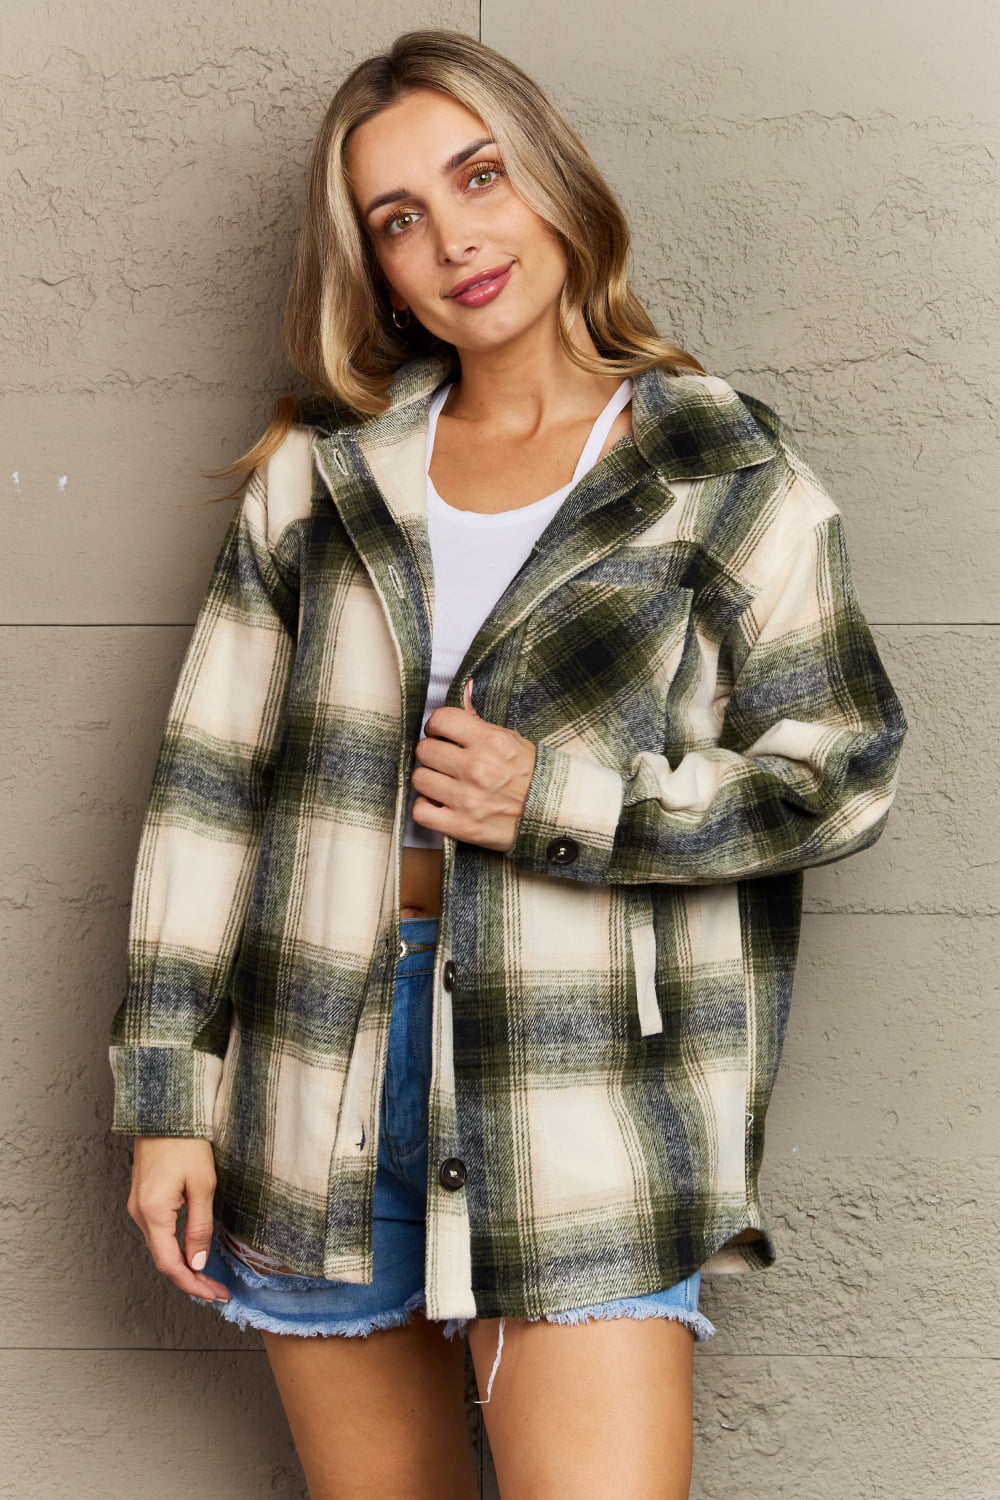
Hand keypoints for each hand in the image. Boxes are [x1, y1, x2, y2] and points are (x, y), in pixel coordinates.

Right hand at [127, 1137, 229, 1302]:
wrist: (165, 1112)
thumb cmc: (186, 1143)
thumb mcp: (203, 1185)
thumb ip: (199, 1227)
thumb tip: (196, 1264)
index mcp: (153, 1213)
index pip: (170, 1265)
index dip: (193, 1285)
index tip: (216, 1295)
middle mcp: (139, 1214)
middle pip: (164, 1259)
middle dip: (191, 1280)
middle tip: (218, 1290)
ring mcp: (139, 1206)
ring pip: (160, 1247)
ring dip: (184, 1266)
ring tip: (210, 1277)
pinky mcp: (144, 1198)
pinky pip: (159, 1232)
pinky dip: (176, 1248)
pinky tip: (193, 1252)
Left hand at [411, 678, 536, 851]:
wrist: (552, 814)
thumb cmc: (530, 775)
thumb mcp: (510, 740)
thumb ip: (479, 719)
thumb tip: (464, 688)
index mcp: (490, 742)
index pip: (440, 719)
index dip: (437, 726)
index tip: (441, 734)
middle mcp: (477, 768)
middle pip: (425, 749)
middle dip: (432, 753)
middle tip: (444, 760)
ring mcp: (468, 799)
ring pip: (419, 778)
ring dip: (429, 780)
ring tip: (443, 783)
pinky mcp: (462, 826)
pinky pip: (421, 811)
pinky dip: (426, 808)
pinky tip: (439, 804)